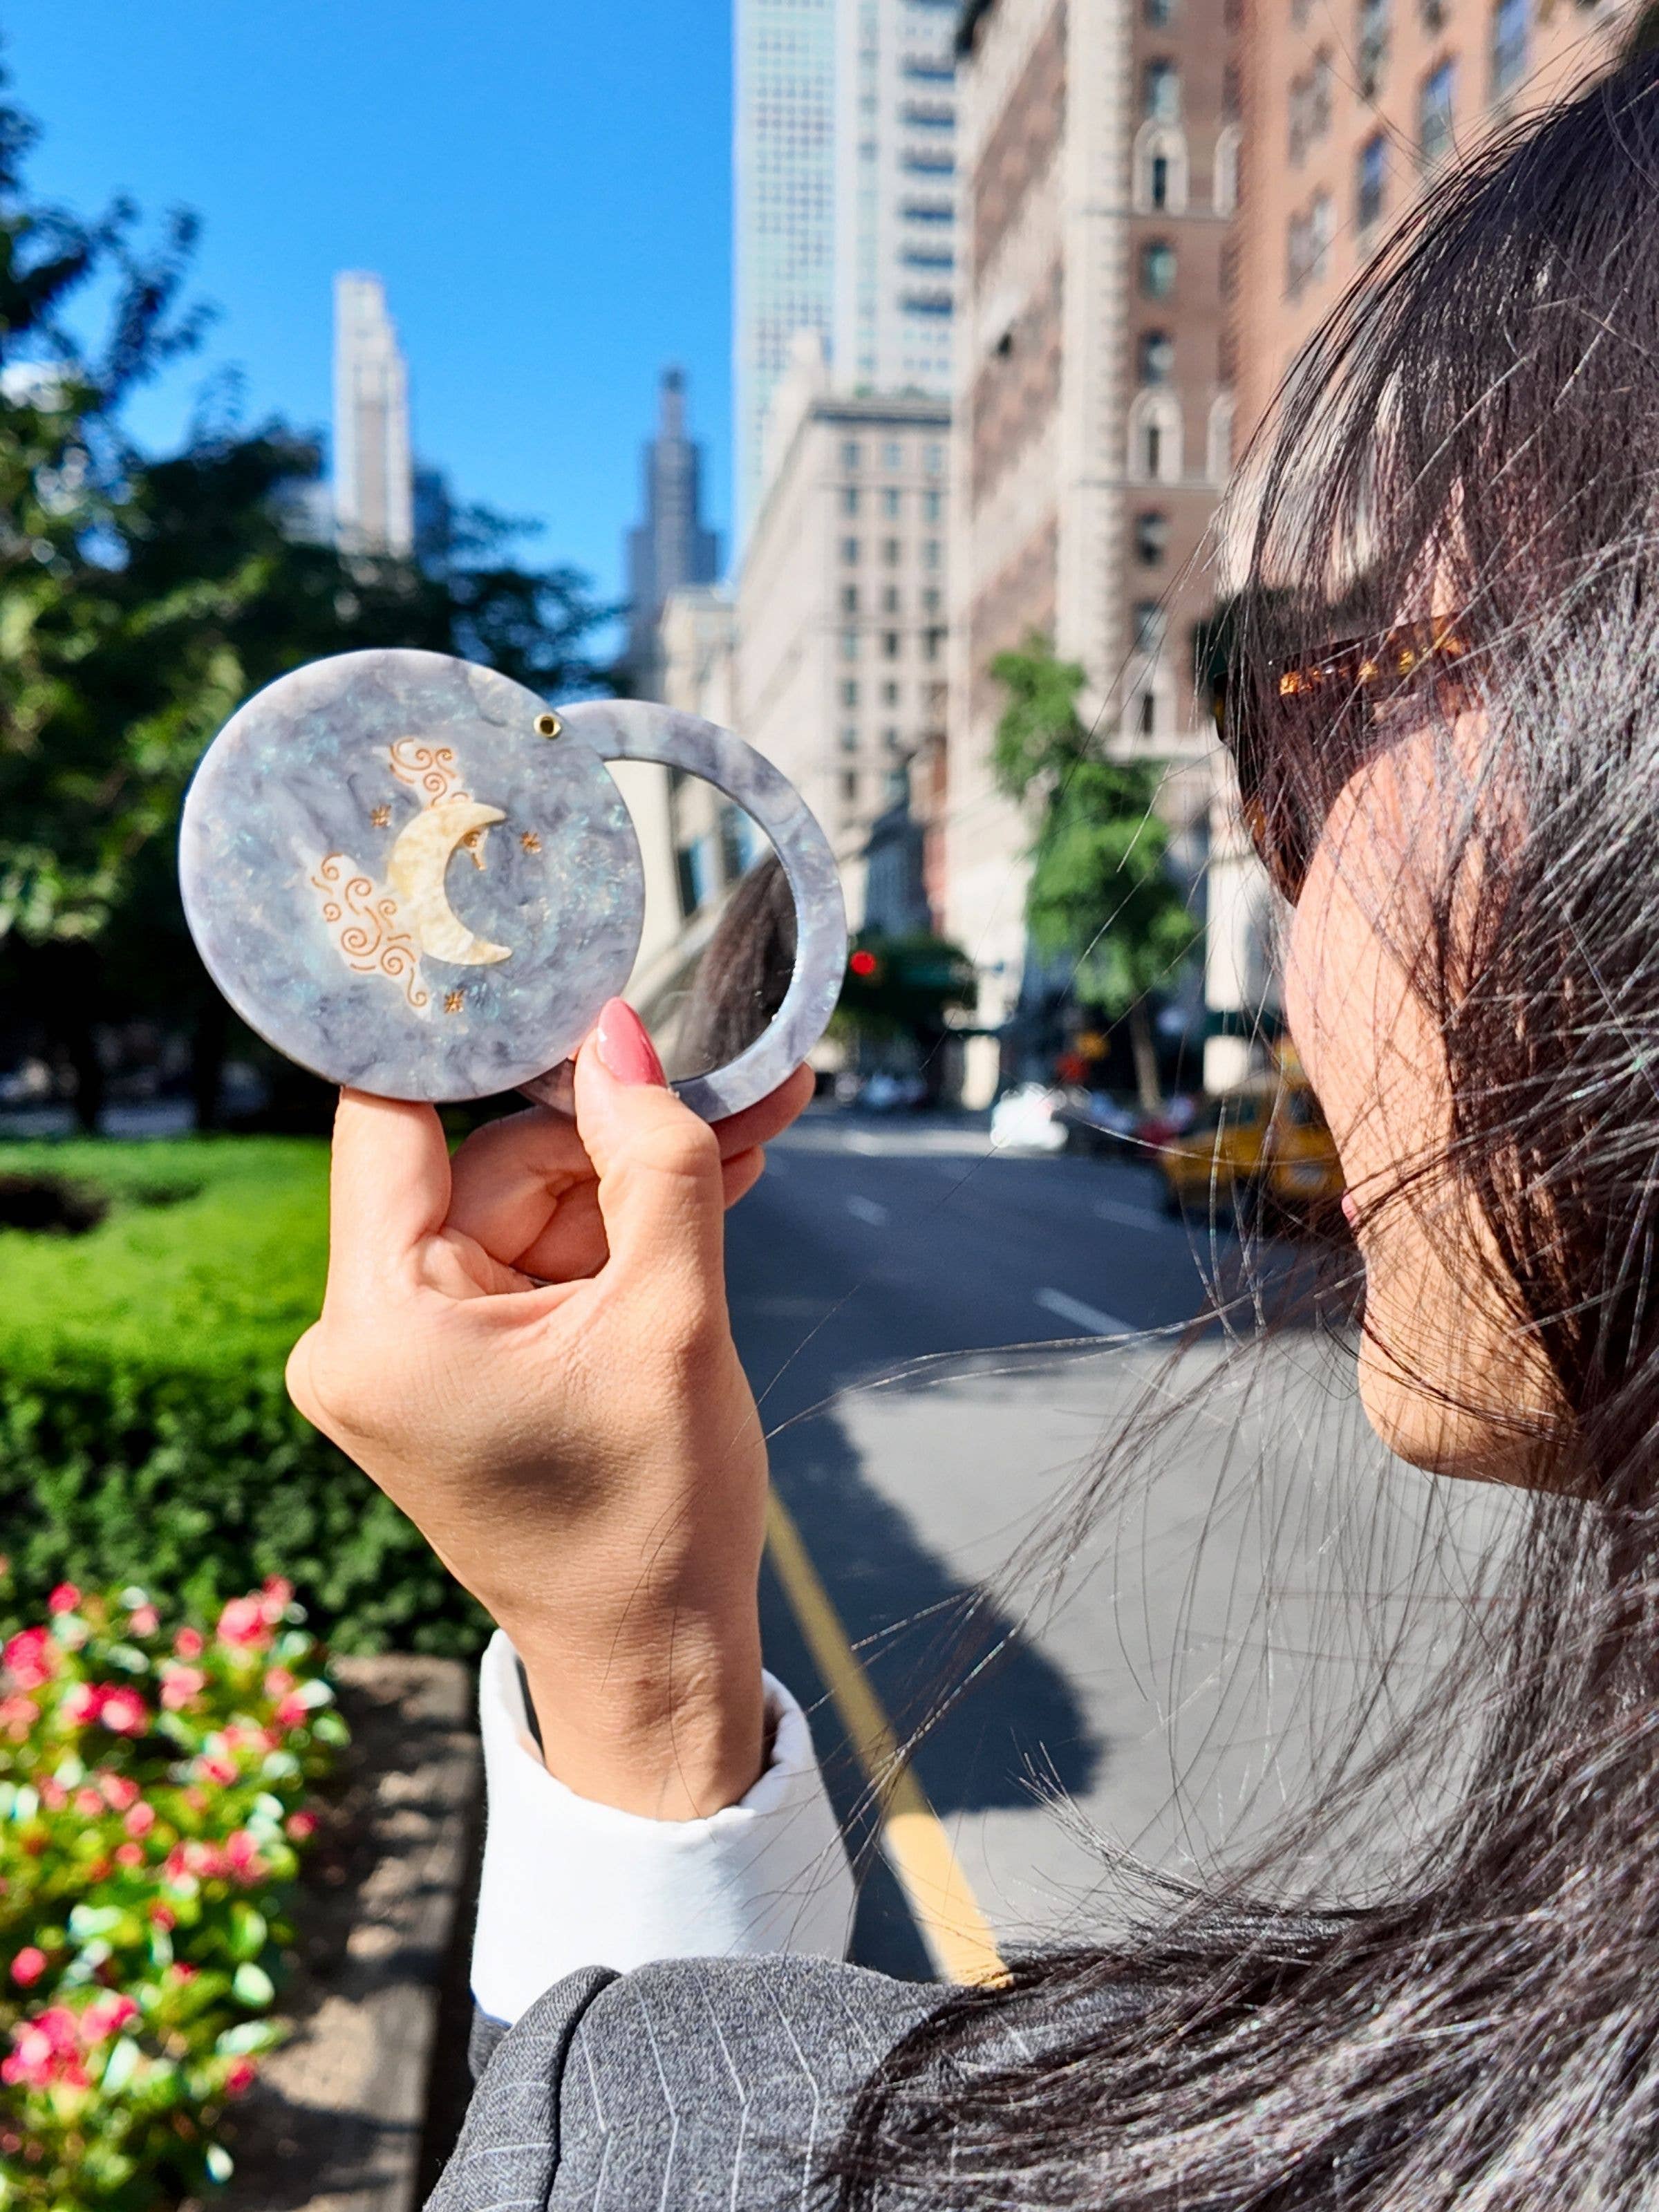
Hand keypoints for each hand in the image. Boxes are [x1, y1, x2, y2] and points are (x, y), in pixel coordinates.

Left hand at [286, 1002, 813, 1817]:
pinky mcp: (458, 1368)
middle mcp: (367, 1334)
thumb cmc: (656, 1520)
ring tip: (746, 1133)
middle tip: (724, 1079)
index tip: (510, 939)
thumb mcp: (674, 1320)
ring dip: (628, 1177)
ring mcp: (411, 1354)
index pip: (390, 1116)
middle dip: (606, 1124)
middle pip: (484, 1161)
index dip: (457, 1027)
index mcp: (381, 1328)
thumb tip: (617, 1033)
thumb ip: (653, 1159)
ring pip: (523, 1205)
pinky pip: (533, 1261)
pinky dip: (611, 1234)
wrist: (659, 1662)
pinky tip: (706, 1187)